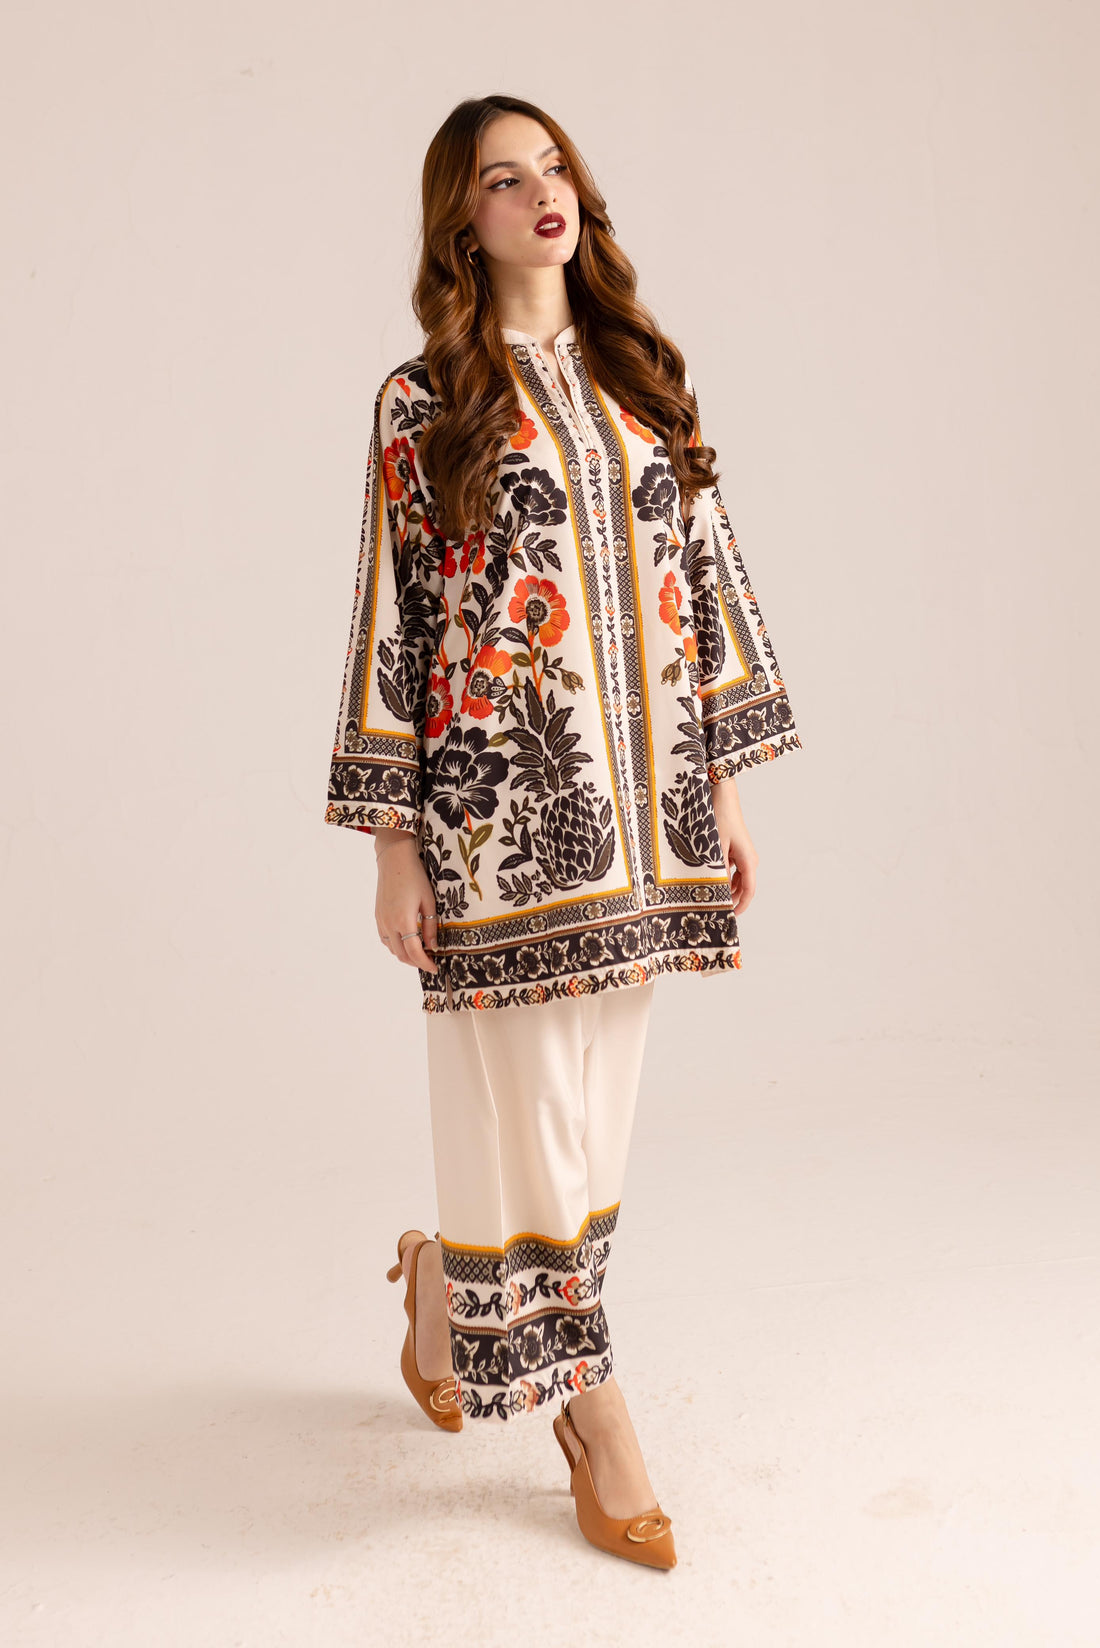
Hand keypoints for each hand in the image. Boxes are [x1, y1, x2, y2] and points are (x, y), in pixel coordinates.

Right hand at [373, 829, 438, 972]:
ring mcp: (381, 921)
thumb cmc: (415, 877)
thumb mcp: (429, 901)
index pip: (414, 952)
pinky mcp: (377, 916)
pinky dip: (395, 946)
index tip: (435, 968)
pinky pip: (385, 939)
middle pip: (401, 955)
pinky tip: (406, 940)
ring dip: (405, 955)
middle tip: (429, 961)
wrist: (394, 860)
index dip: (425, 964)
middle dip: (416, 962)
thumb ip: (431, 926)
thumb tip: (433, 946)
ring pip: (392, 949)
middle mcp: (389, 924)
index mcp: (403, 921)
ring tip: (420, 952)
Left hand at [710, 776, 758, 915]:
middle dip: (732, 900)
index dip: (741, 906)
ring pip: (738, 880)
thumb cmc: (719, 819)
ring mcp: (743, 855)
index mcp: (748, 860)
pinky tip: (711, 882)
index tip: (730, 916)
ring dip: (727, 889)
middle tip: (716, 910)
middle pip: (744, 888)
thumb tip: (720, 891)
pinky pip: (733, 871)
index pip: (749, 891)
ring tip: (711, 898)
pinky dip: (724, 878)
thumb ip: (718, 871)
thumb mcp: (715, 848)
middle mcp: (749, 860)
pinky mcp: (736, 851)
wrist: (722, 797)